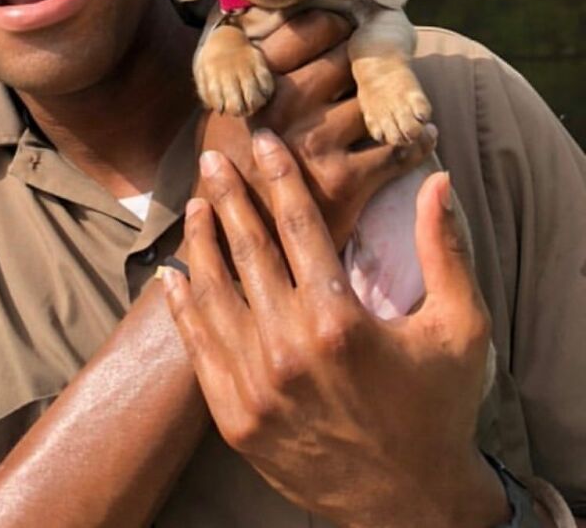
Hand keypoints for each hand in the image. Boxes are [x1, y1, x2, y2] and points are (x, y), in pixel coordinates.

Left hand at [165, 131, 506, 527]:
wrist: (409, 504)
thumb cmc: (438, 409)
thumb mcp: (461, 329)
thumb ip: (445, 250)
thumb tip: (436, 181)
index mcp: (340, 321)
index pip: (300, 227)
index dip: (281, 178)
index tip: (264, 142)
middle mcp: (288, 349)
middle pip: (248, 251)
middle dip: (230, 198)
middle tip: (213, 159)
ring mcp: (255, 385)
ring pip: (215, 295)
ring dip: (201, 244)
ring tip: (195, 206)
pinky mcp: (235, 417)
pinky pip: (199, 349)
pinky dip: (182, 308)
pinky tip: (172, 276)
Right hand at [199, 11, 436, 249]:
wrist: (234, 243)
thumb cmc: (229, 170)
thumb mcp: (222, 113)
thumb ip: (252, 74)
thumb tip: (294, 31)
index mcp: (252, 82)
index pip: (308, 29)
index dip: (336, 26)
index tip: (349, 32)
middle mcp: (284, 106)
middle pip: (348, 61)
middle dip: (367, 63)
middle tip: (380, 68)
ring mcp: (316, 143)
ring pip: (376, 101)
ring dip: (395, 102)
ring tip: (405, 103)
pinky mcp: (344, 182)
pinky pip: (398, 148)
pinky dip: (417, 141)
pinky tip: (421, 137)